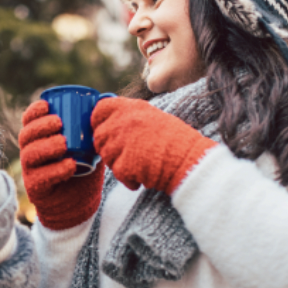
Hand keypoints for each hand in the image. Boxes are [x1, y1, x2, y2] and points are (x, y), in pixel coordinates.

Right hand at [19, 100, 103, 230]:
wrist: (80, 202)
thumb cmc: (83, 168)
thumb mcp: (89, 145)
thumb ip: (94, 126)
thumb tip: (107, 98)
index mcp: (39, 139)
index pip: (28, 121)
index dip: (34, 111)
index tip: (47, 105)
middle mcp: (30, 153)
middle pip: (26, 135)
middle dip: (40, 126)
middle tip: (58, 123)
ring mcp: (31, 171)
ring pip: (30, 155)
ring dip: (46, 146)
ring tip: (64, 143)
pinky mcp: (36, 189)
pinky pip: (41, 178)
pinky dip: (56, 170)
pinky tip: (70, 165)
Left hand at [91, 97, 216, 194]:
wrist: (189, 160)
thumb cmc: (176, 140)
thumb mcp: (152, 117)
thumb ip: (129, 117)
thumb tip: (110, 123)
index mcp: (130, 108)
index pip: (99, 109)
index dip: (98, 121)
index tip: (104, 129)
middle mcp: (123, 122)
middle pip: (99, 136)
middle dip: (108, 148)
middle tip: (126, 154)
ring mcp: (121, 143)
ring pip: (106, 156)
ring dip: (118, 163)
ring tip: (139, 164)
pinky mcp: (123, 164)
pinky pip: (117, 173)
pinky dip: (128, 179)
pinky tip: (143, 176)